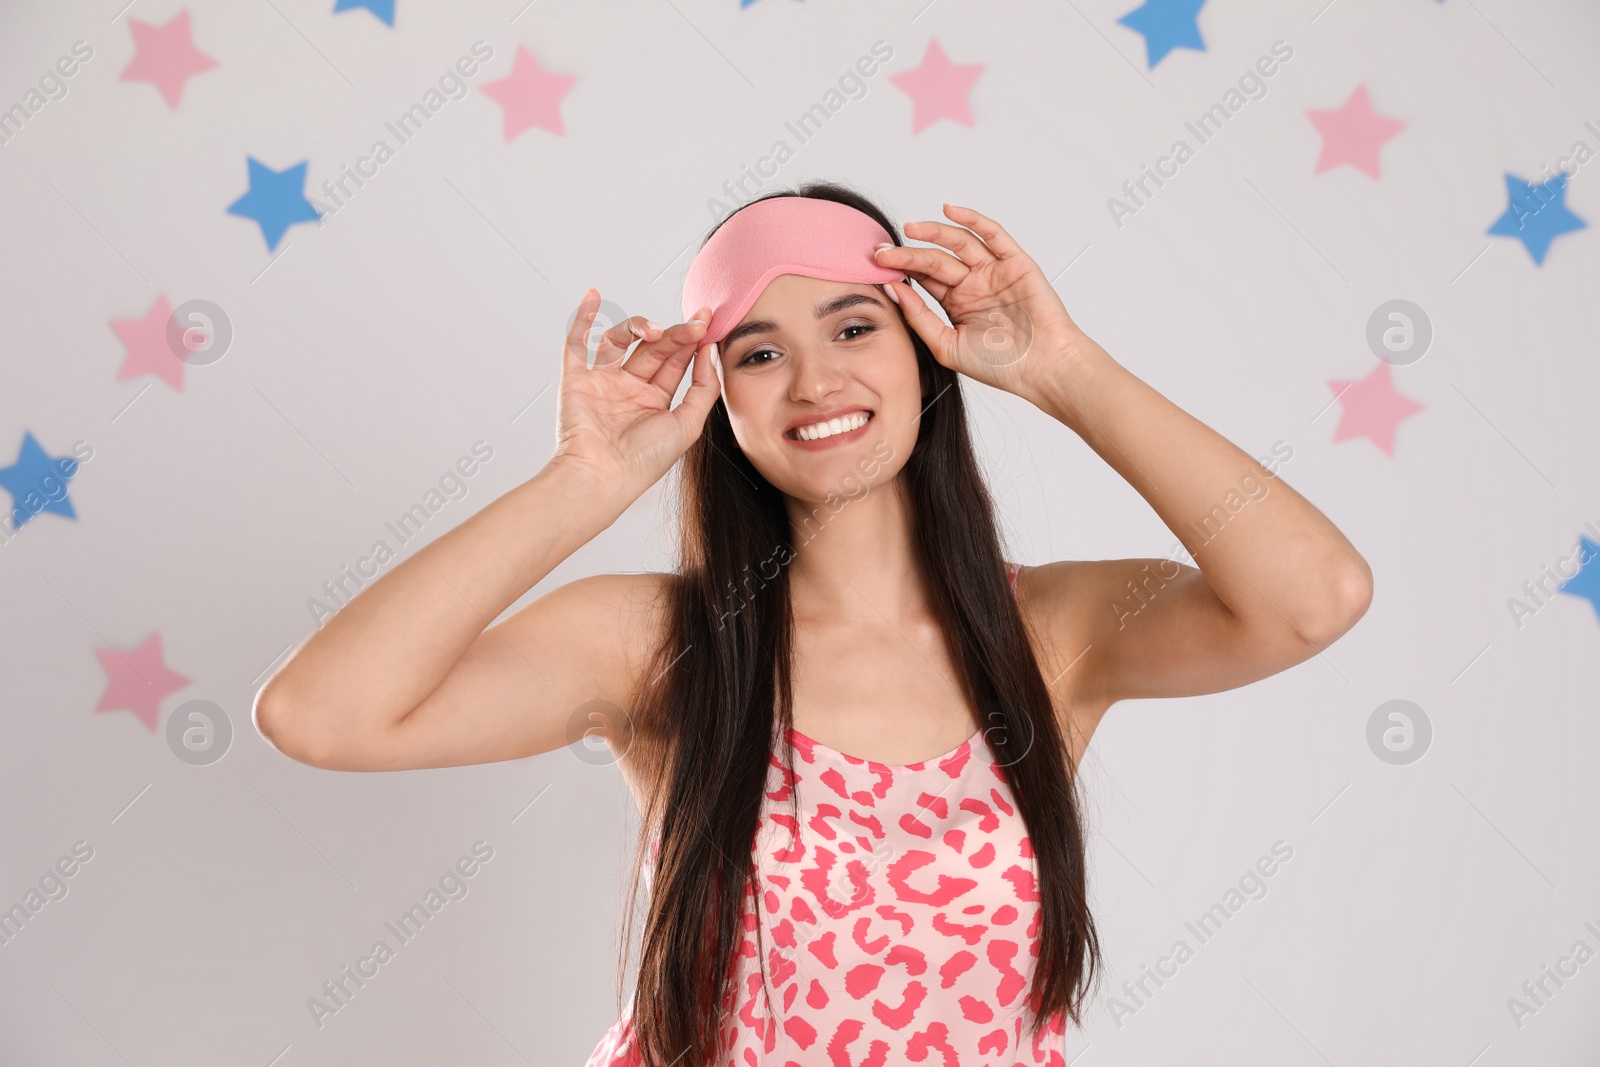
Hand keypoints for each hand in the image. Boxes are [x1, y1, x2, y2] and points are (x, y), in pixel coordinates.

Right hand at [548, 288, 720, 496]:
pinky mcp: (577, 380)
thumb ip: (704, 387)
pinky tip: (594, 297)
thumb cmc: (645, 460)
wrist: (603, 476)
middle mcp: (628, 390)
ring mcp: (602, 382)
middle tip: (696, 321)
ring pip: (621, 341)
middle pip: (653, 348)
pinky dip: (583, 318)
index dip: (691, 340)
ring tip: (654, 330)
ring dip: (638, 327)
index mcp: (654, 402)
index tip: (708, 321)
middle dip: (675, 333)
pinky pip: (577, 343)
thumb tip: (709, 352)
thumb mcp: (689, 424)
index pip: (675, 362)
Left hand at [875, 204, 1099, 402]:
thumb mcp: (946, 346)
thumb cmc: (1000, 365)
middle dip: (908, 254)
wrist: (1043, 368)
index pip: (924, 279)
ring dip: (934, 232)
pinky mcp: (1015, 263)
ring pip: (959, 243)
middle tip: (882, 252)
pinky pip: (992, 235)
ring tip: (909, 229)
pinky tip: (949, 212)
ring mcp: (994, 271)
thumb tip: (892, 290)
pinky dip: (972, 219)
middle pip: (935, 260)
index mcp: (957, 303)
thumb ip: (919, 317)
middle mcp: (974, 284)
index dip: (900, 270)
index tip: (875, 265)